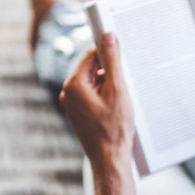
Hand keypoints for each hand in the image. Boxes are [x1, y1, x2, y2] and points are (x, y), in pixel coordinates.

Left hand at [59, 33, 134, 169]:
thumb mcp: (118, 90)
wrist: (110, 158)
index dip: (109, 53)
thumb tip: (108, 36)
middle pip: (92, 68)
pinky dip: (107, 96)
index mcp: (74, 85)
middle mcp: (69, 93)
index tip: (124, 53)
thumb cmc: (114, 128)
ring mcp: (73, 104)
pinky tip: (118, 108)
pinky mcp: (80, 113)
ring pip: (94, 82)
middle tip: (126, 84)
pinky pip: (94, 95)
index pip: (91, 55)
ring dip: (110, 85)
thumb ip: (112, 61)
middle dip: (111, 73)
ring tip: (122, 101)